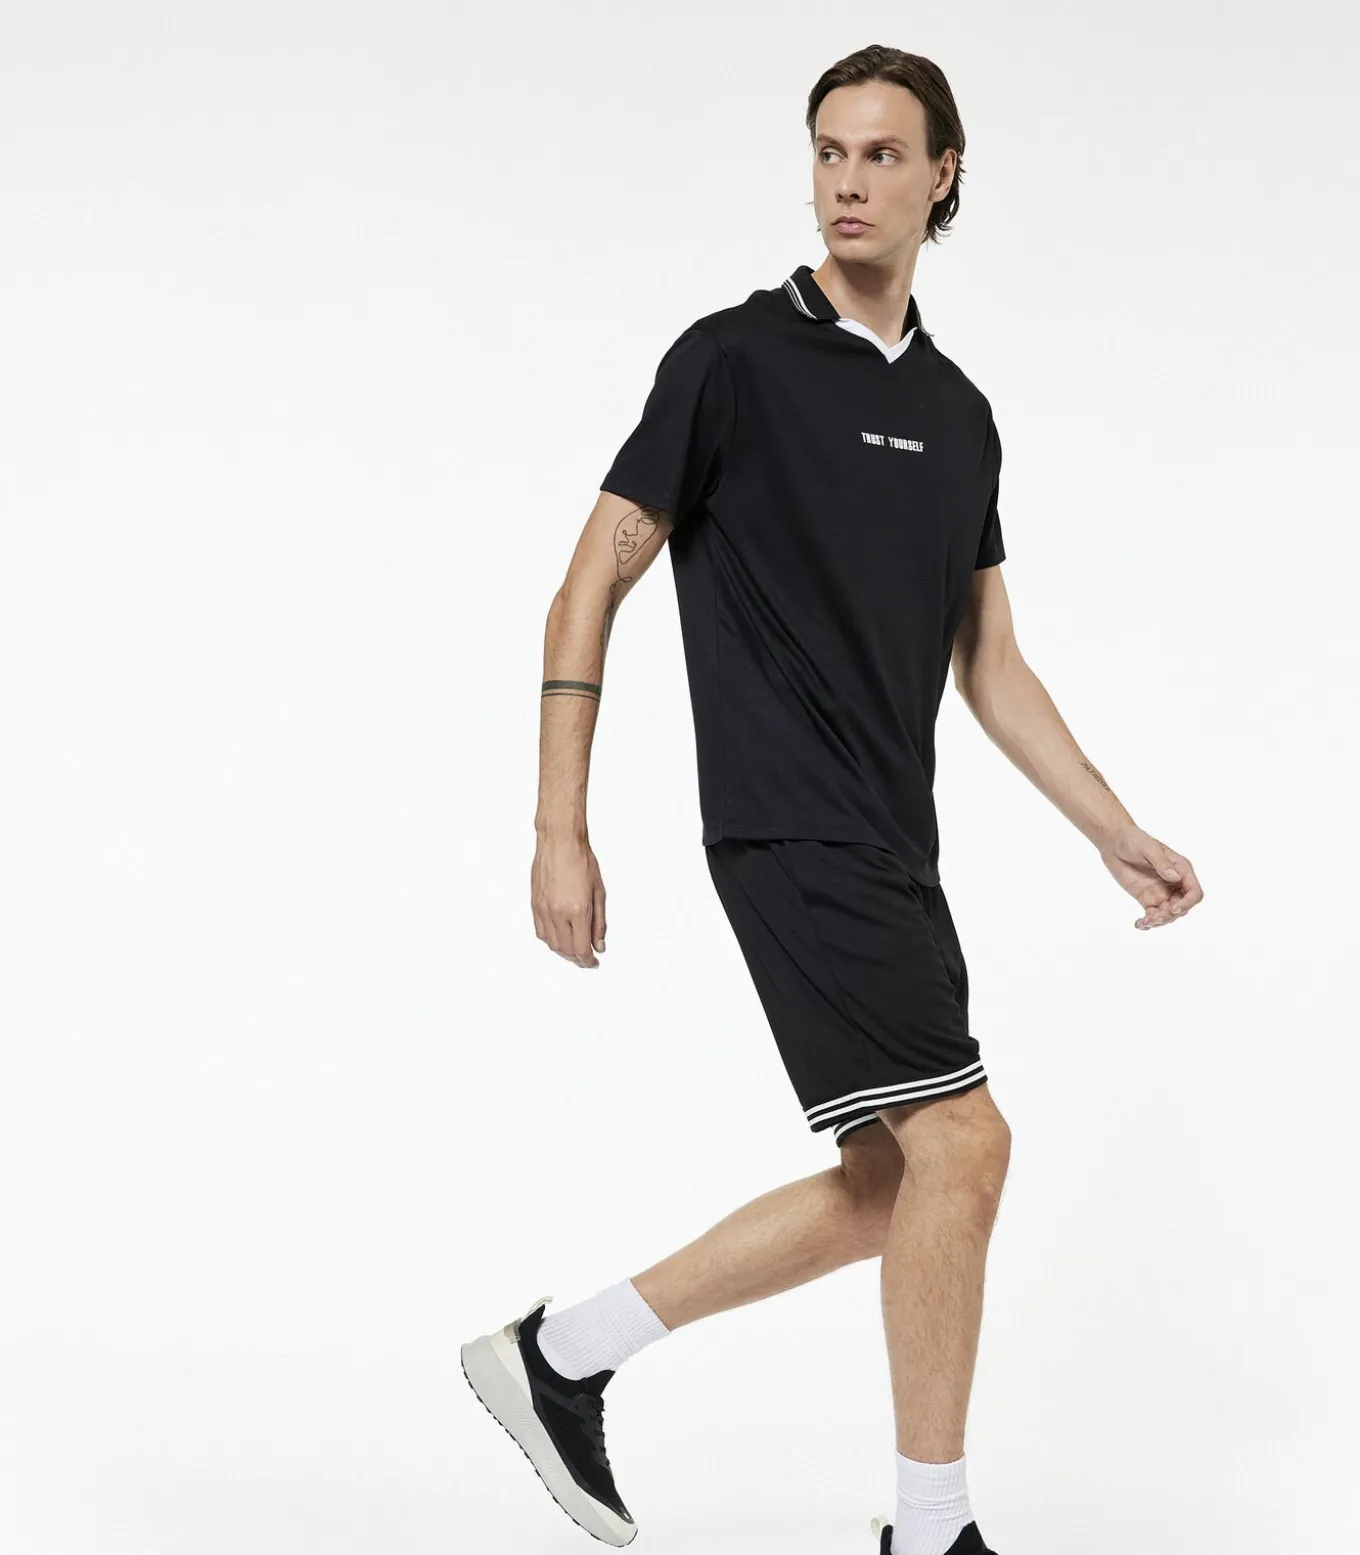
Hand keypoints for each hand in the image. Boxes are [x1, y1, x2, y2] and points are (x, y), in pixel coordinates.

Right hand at [531, 835, 606, 967]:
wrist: (560, 842)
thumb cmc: (582, 861)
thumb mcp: (599, 892)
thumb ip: (599, 923)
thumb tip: (599, 945)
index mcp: (577, 910)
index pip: (581, 948)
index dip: (588, 960)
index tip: (593, 962)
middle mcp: (558, 913)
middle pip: (566, 950)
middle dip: (578, 958)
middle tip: (587, 957)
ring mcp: (543, 910)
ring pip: (552, 944)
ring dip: (564, 951)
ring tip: (575, 948)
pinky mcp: (534, 905)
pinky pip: (541, 932)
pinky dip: (551, 940)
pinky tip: (560, 937)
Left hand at [1098, 824, 1203, 928]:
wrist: (1114, 843)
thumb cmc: (1134, 840)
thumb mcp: (1148, 848)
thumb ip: (1162, 863)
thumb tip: (1175, 877)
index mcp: (1181, 870)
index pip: (1194, 892)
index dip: (1188, 903)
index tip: (1174, 908)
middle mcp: (1174, 884)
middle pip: (1183, 907)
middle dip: (1171, 915)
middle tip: (1155, 916)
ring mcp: (1161, 892)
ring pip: (1168, 914)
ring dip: (1160, 921)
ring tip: (1145, 921)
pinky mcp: (1147, 899)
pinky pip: (1152, 915)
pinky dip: (1148, 923)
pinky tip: (1139, 924)